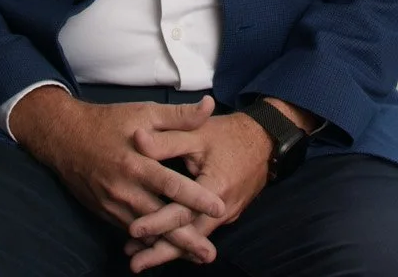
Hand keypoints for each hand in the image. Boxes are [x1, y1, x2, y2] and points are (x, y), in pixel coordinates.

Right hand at [8, 87, 228, 245]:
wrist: (63, 137)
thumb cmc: (107, 122)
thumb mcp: (143, 113)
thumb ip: (178, 115)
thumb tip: (210, 106)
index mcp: (136, 163)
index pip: (172, 185)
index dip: (197, 199)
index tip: (220, 209)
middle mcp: (124, 188)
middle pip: (160, 218)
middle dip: (186, 238)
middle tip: (210, 253)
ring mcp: (113, 204)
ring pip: (146, 231)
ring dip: (170, 246)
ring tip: (196, 257)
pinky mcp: (106, 212)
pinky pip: (130, 231)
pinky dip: (149, 243)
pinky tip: (165, 251)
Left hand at [120, 109, 273, 271]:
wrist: (264, 139)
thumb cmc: (228, 135)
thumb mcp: (197, 133)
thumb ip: (167, 140)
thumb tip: (137, 139)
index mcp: (215, 188)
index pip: (182, 212)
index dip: (157, 222)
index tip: (132, 229)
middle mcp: (224, 209)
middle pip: (190, 238)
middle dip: (161, 252)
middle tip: (134, 264)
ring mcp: (228, 214)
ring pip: (196, 238)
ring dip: (169, 249)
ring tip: (140, 257)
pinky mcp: (227, 214)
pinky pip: (202, 232)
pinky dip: (183, 240)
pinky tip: (163, 243)